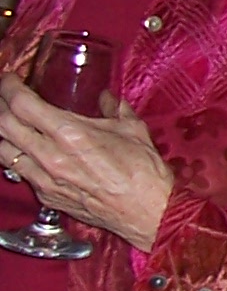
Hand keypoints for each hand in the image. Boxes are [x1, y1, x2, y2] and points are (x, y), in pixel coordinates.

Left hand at [0, 78, 173, 251]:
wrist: (148, 211)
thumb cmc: (144, 171)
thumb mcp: (133, 129)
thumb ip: (115, 109)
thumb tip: (106, 98)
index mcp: (71, 133)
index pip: (22, 105)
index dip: (9, 88)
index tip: (9, 79)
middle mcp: (51, 156)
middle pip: (3, 125)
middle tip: (4, 96)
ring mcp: (44, 178)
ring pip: (1, 150)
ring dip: (2, 133)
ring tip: (8, 122)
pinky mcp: (46, 196)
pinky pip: (19, 171)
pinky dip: (16, 157)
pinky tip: (25, 150)